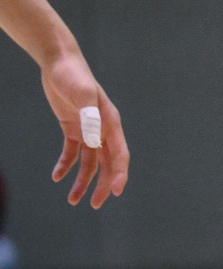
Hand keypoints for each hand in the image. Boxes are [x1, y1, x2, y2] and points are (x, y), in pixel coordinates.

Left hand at [45, 50, 127, 208]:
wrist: (60, 63)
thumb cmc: (73, 76)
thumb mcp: (81, 93)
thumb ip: (89, 116)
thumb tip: (95, 141)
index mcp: (110, 123)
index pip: (119, 154)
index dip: (119, 174)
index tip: (115, 192)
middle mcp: (103, 129)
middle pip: (107, 163)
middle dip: (102, 185)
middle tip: (94, 205)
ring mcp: (88, 129)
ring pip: (90, 162)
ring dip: (83, 181)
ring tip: (73, 200)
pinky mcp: (73, 127)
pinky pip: (72, 152)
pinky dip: (66, 165)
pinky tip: (57, 177)